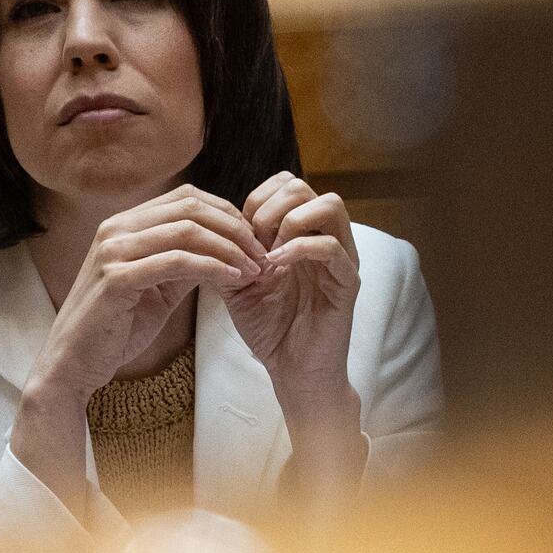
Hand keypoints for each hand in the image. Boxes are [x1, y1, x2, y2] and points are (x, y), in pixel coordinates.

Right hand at [30, 185, 267, 402]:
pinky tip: (234, 279)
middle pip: (191, 207)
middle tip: (263, 253)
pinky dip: (212, 267)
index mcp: (125, 224)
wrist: (74, 364)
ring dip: (229, 248)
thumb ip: (185, 262)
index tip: (255, 240)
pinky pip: (176, 262)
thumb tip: (227, 247)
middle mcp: (116, 229)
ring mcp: (113, 251)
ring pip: (187, 231)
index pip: (187, 198)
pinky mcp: (116, 279)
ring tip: (254, 269)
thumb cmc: (117, 326)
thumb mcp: (158, 286)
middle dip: (235, 228)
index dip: (227, 213)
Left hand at [220, 172, 360, 421]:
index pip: (285, 184)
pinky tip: (275, 268)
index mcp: (301, 232)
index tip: (240, 233)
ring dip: (289, 221)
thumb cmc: (270, 325)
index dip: (257, 199)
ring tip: (269, 250)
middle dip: (270, 207)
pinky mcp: (347, 282)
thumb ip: (229, 251)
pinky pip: (331, 247)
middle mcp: (325, 237)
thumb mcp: (238, 282)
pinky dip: (298, 250)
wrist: (291, 368)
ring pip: (329, 205)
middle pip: (304, 186)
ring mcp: (341, 257)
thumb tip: (205, 224)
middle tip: (253, 240)